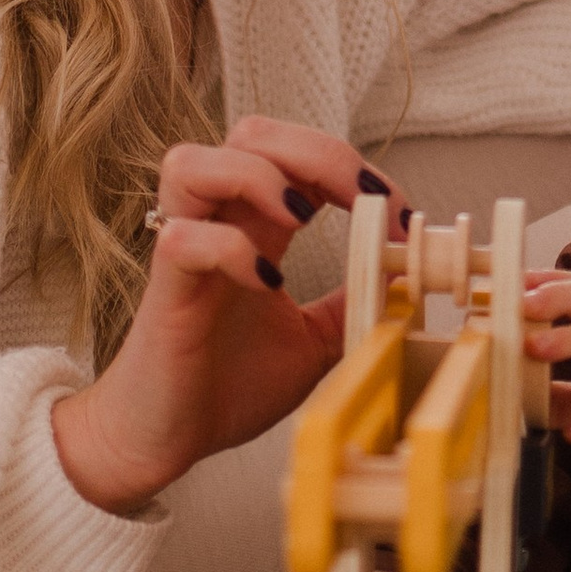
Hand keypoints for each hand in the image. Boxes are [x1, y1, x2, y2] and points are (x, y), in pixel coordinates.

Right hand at [50, 121, 401, 517]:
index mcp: (253, 227)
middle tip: (365, 200)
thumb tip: (405, 278)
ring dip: (259, 177)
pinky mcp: (164, 289)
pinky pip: (183, 237)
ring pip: (194, 162)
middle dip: (318, 152)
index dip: (351, 164)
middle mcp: (216, 224)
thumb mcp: (314, 341)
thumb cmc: (226, 384)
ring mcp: (184, 251)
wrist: (165, 439)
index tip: (401, 212)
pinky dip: (230, 248)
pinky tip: (268, 282)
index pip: (296, 152)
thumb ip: (352, 303)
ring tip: (303, 220)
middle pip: (250, 132)